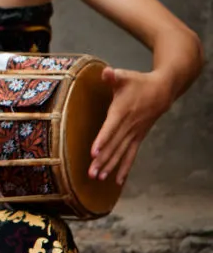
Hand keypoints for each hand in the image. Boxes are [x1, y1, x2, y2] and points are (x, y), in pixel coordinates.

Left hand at [89, 67, 172, 185]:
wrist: (162, 91)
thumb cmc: (139, 83)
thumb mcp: (125, 76)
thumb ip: (113, 76)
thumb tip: (106, 72)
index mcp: (121, 112)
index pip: (110, 128)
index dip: (102, 140)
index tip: (93, 152)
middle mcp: (128, 126)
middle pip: (114, 145)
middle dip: (102, 160)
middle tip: (91, 173)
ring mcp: (134, 133)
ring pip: (121, 153)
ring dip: (110, 166)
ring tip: (98, 178)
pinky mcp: (138, 137)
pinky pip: (131, 155)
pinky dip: (124, 167)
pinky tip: (117, 180)